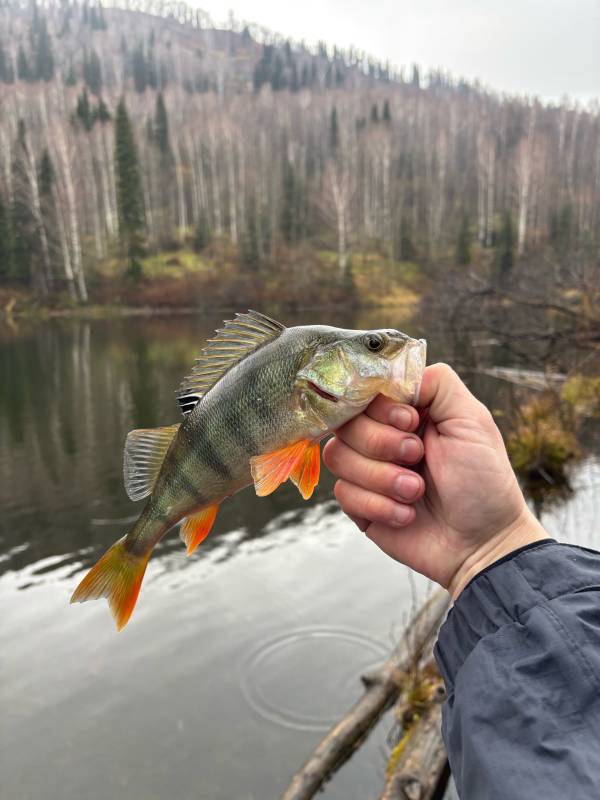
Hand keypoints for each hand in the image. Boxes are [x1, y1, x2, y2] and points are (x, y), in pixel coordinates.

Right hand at [323, 363, 547, 596]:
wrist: (482, 543)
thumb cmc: (484, 481)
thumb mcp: (472, 421)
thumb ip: (438, 383)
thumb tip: (396, 372)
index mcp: (406, 412)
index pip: (364, 391)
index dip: (379, 407)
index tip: (411, 422)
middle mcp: (382, 437)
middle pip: (345, 422)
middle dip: (382, 443)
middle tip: (417, 458)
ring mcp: (368, 471)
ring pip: (337, 456)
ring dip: (381, 477)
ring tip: (416, 492)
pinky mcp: (360, 505)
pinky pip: (343, 494)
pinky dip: (378, 505)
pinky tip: (407, 515)